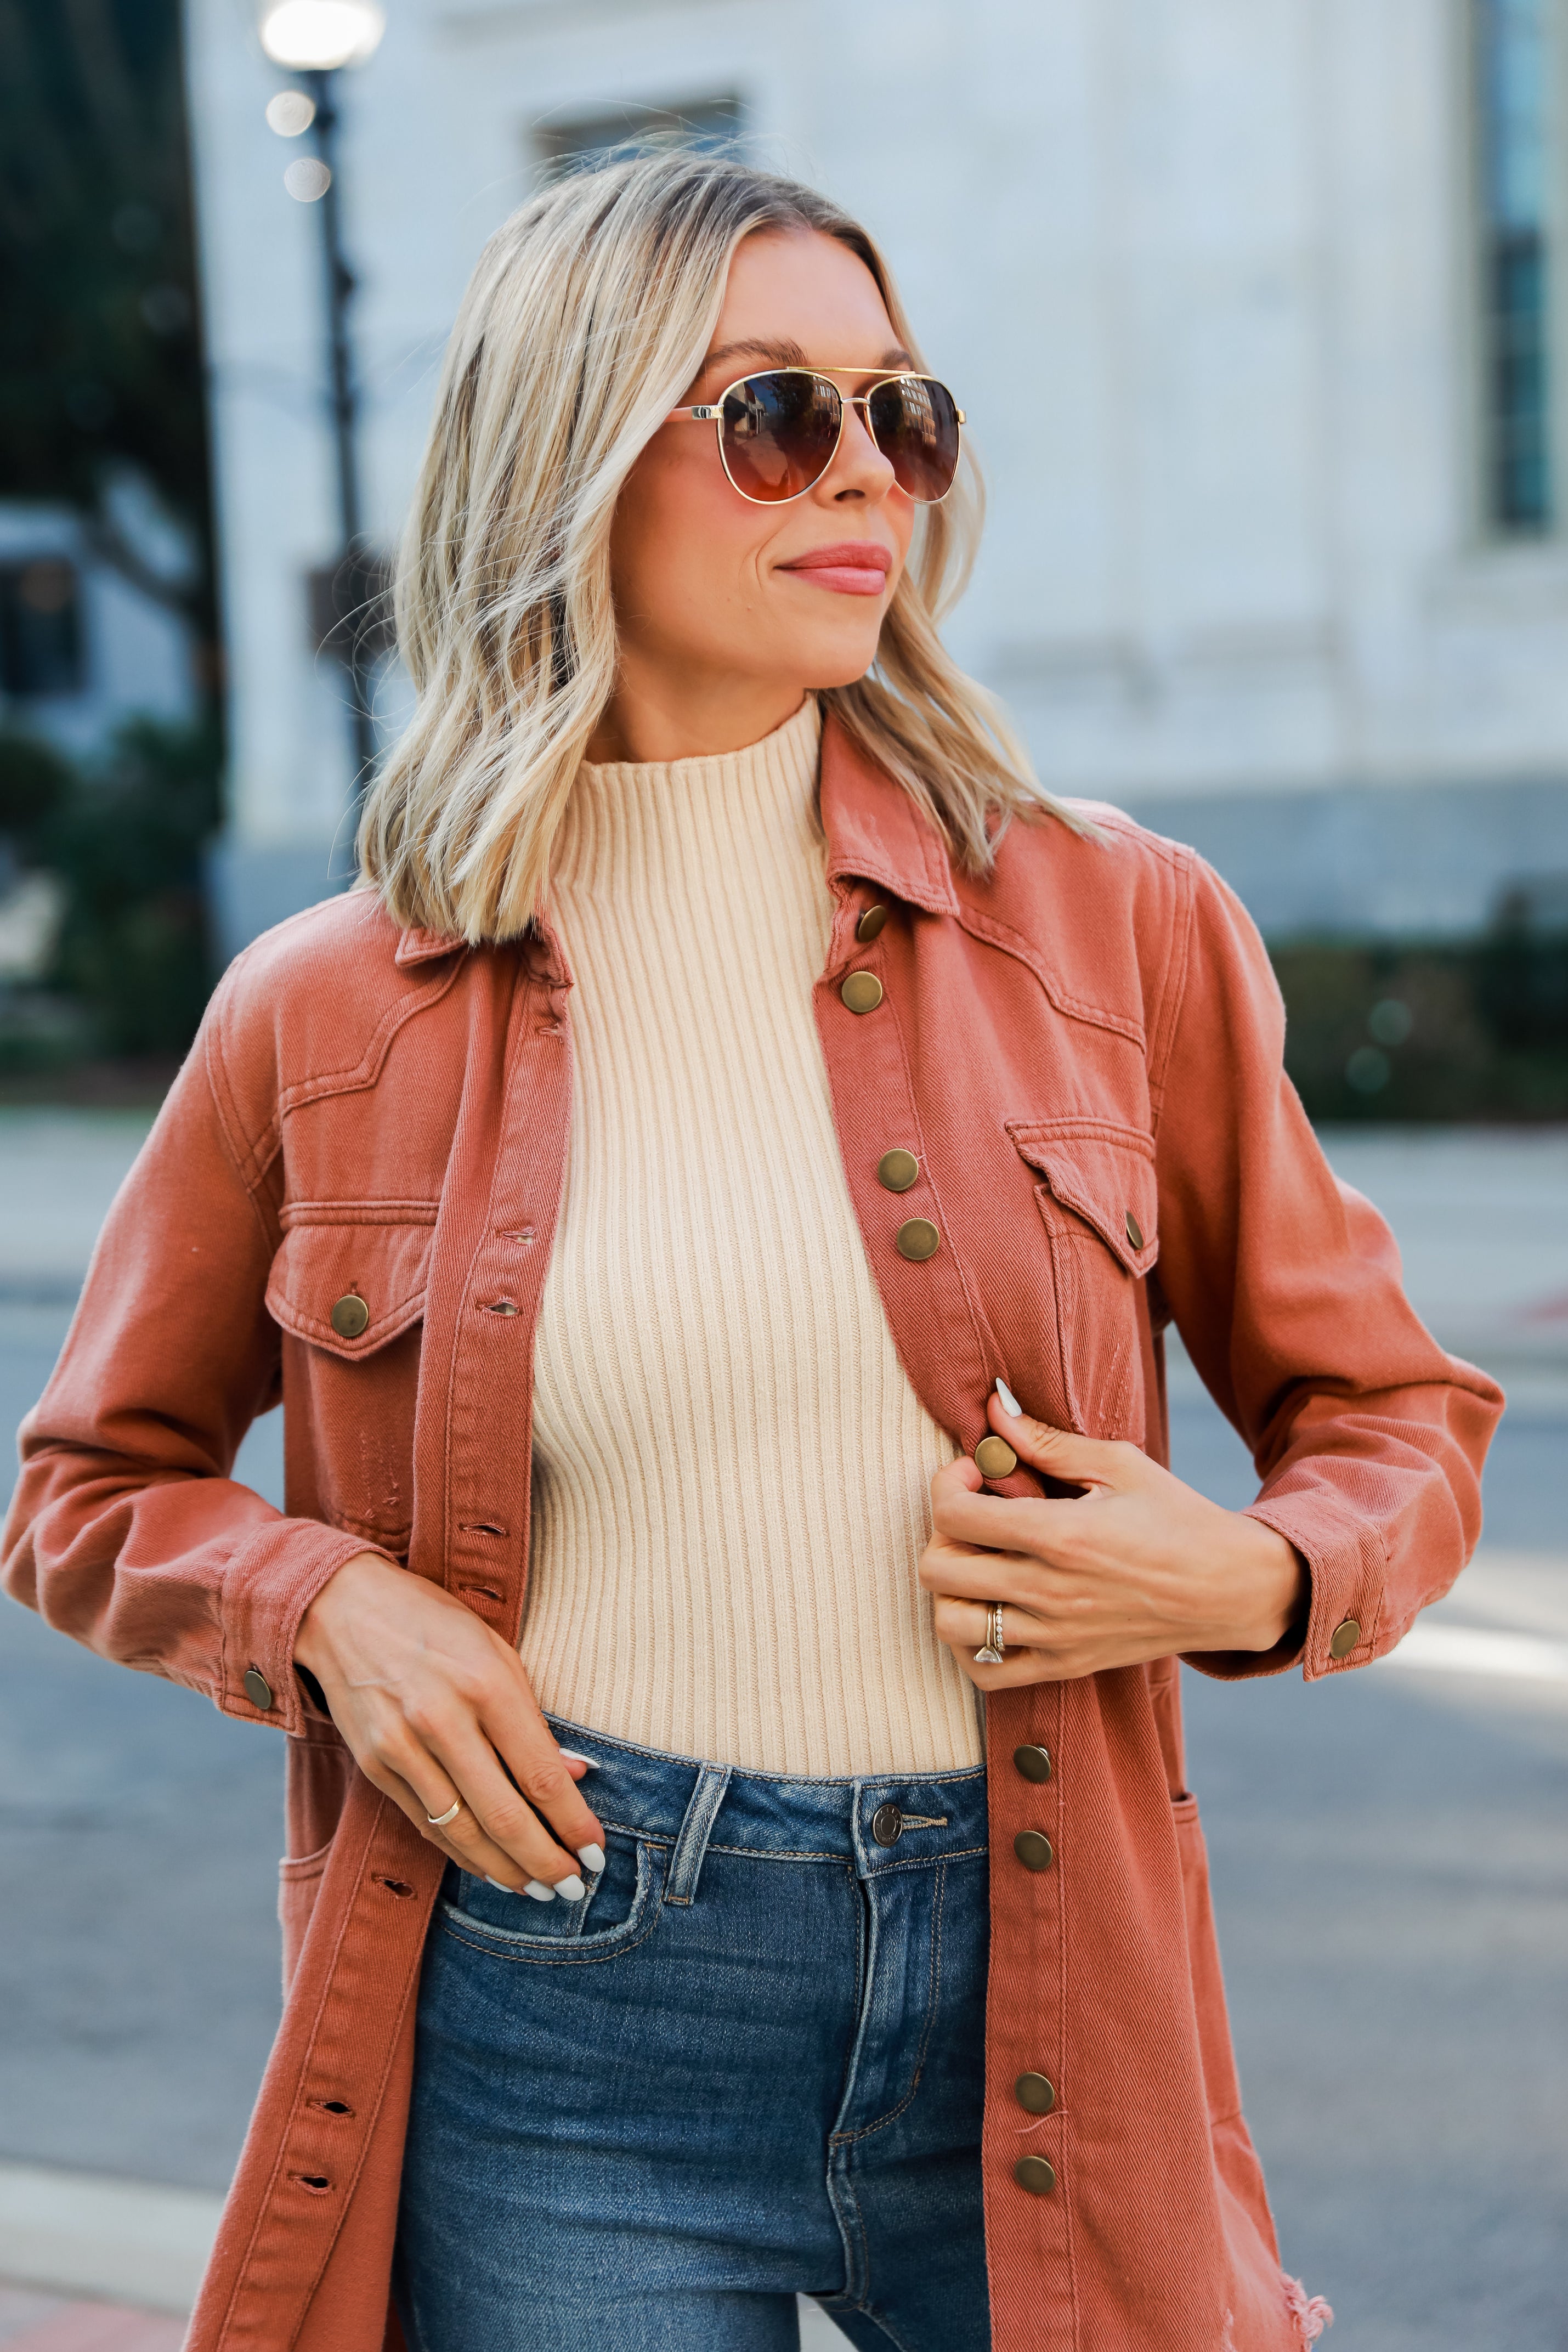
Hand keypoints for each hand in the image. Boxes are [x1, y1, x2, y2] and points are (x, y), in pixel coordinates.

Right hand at [295, 1553, 602, 1896]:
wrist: (342, 1608)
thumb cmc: (435, 1625)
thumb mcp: (498, 1653)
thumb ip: (534, 1718)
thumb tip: (576, 1776)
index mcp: (487, 1683)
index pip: (540, 1774)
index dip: (573, 1823)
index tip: (597, 1853)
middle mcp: (443, 1719)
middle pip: (504, 1815)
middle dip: (545, 1862)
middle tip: (573, 1889)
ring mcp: (402, 1747)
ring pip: (463, 1832)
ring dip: (505, 1871)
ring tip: (537, 1889)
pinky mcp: (374, 1766)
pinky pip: (426, 1825)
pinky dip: (461, 1853)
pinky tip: (489, 1867)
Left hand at [920, 1394, 1307, 1686]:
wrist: (1230, 1589)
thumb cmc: (1178, 1519)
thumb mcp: (1119, 1465)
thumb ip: (1047, 1441)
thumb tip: (994, 1411)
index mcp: (1061, 1536)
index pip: (955, 1515)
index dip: (948, 1484)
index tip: (974, 1473)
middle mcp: (1050, 1592)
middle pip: (938, 1570)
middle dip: (941, 1533)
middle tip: (973, 1516)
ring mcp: (1055, 1637)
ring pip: (951, 1624)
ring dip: (949, 1589)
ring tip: (978, 1564)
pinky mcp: (1066, 1666)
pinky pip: (986, 1674)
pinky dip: (970, 1645)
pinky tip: (988, 1611)